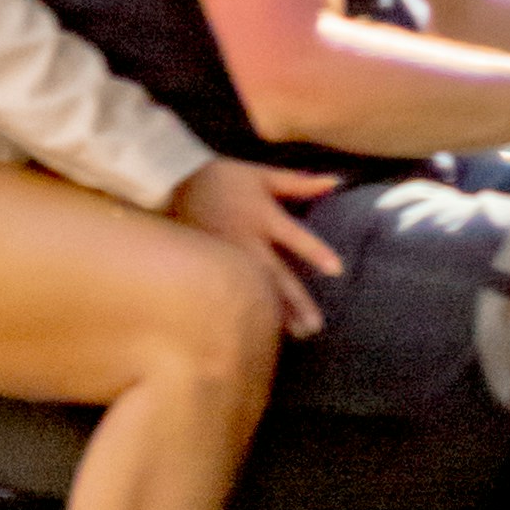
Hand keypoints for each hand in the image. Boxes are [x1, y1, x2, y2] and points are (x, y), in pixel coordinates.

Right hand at [172, 155, 342, 337]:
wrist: (171, 187)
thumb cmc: (221, 179)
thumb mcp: (260, 175)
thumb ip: (297, 182)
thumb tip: (335, 181)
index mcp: (264, 218)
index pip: (297, 238)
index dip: (317, 253)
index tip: (338, 270)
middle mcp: (248, 243)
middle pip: (277, 277)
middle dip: (297, 302)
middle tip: (316, 326)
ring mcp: (227, 261)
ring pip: (255, 293)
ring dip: (276, 314)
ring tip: (296, 335)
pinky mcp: (209, 272)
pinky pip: (231, 296)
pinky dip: (246, 313)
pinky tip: (257, 331)